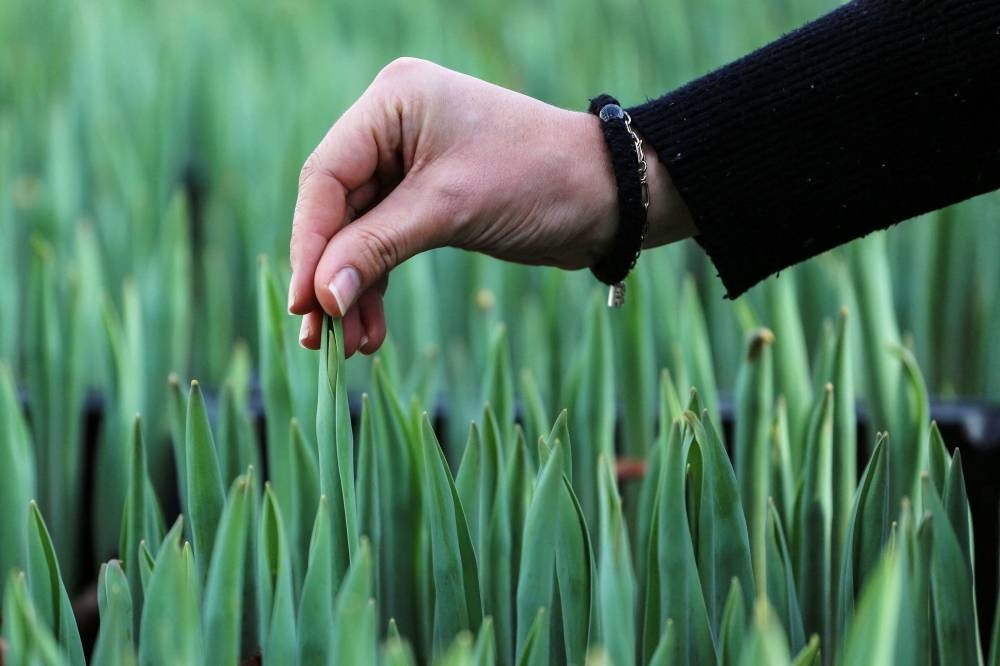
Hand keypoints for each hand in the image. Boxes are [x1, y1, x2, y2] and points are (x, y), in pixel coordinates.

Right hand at [288, 57, 693, 354]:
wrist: (608, 197)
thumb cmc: (537, 179)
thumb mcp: (450, 209)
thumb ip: (378, 248)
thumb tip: (322, 297)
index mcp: (394, 102)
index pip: (327, 176)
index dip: (310, 243)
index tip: (304, 302)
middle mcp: (394, 126)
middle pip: (338, 210)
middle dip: (330, 275)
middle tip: (316, 336)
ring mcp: (410, 164)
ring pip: (360, 234)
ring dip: (353, 291)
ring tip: (349, 346)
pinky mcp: (429, 199)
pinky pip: (386, 244)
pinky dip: (378, 285)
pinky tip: (373, 331)